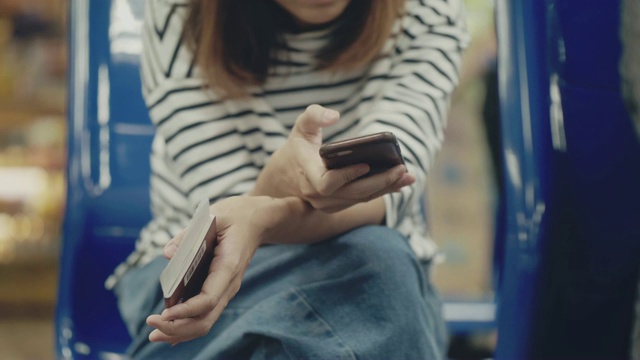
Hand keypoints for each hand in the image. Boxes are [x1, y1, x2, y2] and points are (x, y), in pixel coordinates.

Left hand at [146, 196, 277, 344]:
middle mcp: (229, 285)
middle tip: (151, 326)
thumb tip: (168, 254)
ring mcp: (225, 290)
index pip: (208, 299)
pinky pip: (205, 315)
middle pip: (205, 319)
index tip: (164, 313)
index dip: (185, 310)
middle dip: (178, 328)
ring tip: (155, 334)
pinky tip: (169, 331)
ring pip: (205, 322)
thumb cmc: (236, 216)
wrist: (257, 221)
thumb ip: (188, 234)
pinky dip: (187, 326)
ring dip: (180, 332)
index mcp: (229, 267)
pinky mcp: (219, 291)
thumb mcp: (214, 216)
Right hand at [253, 104, 414, 211]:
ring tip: (408, 176)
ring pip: (360, 198)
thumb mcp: (300, 127)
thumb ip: (313, 116)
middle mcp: (317, 194)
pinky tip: (400, 183)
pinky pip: (361, 200)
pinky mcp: (338, 206)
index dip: (346, 176)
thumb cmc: (297, 148)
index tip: (366, 164)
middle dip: (379, 182)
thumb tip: (334, 116)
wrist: (285, 178)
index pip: (326, 183)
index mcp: (307, 174)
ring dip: (386, 188)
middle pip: (352, 193)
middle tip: (402, 169)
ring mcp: (327, 204)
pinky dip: (381, 192)